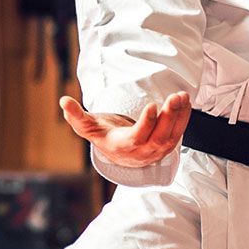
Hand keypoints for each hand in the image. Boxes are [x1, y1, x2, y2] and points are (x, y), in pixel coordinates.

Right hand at [60, 91, 191, 167]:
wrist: (119, 152)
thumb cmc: (103, 135)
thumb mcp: (87, 127)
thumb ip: (76, 115)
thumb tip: (63, 101)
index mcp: (123, 147)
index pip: (137, 137)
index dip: (146, 123)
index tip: (153, 105)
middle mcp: (142, 152)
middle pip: (159, 137)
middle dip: (169, 117)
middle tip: (174, 97)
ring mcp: (156, 151)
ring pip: (172, 136)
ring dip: (179, 116)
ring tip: (182, 96)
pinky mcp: (166, 146)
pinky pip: (178, 133)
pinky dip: (184, 117)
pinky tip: (185, 102)